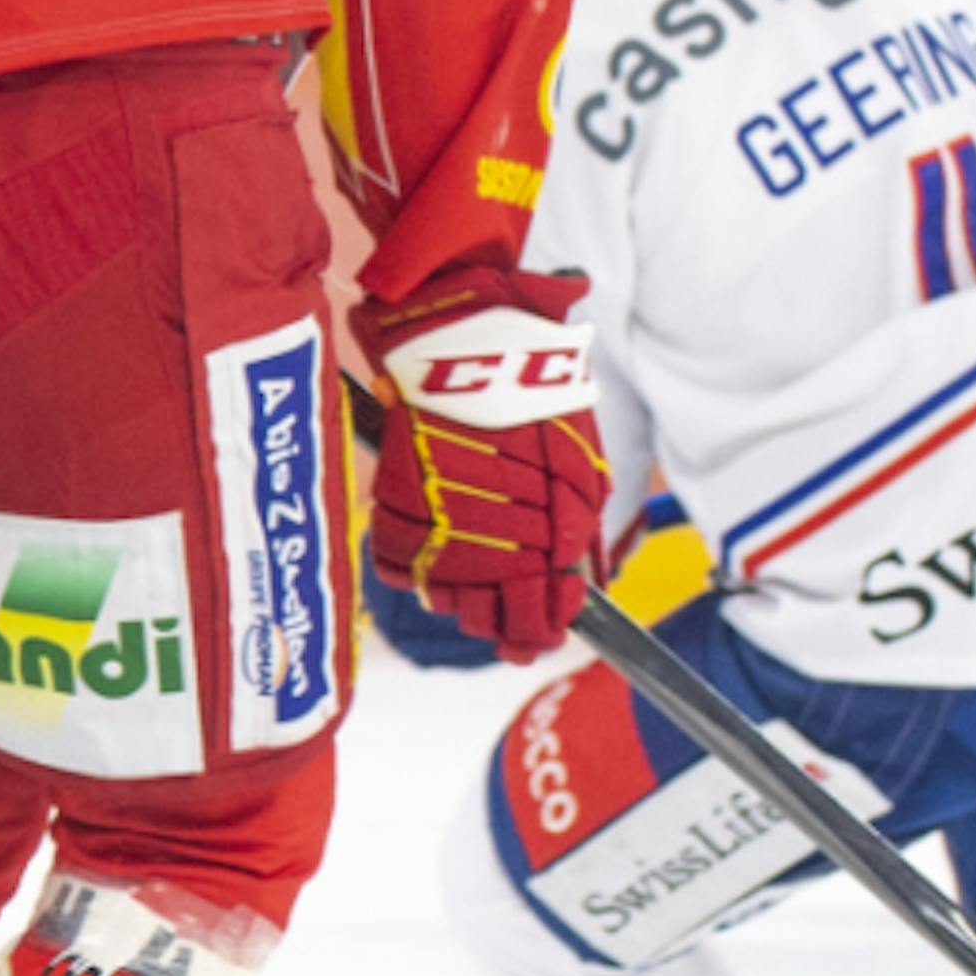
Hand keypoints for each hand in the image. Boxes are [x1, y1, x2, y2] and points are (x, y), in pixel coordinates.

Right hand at [355, 264, 610, 661]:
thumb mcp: (581, 468)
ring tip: (481, 603)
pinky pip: (395, 564)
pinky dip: (414, 574)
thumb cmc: (536, 395)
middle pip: (487, 616)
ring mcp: (433, 525)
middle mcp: (483, 540)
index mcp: (540, 535)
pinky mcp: (395, 504)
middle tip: (517, 633)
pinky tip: (437, 573)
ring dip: (464, 605)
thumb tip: (570, 579)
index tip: (555, 626)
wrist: (471, 343)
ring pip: (442, 598)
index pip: (538, 613)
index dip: (544, 629)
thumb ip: (574, 528)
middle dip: (506, 628)